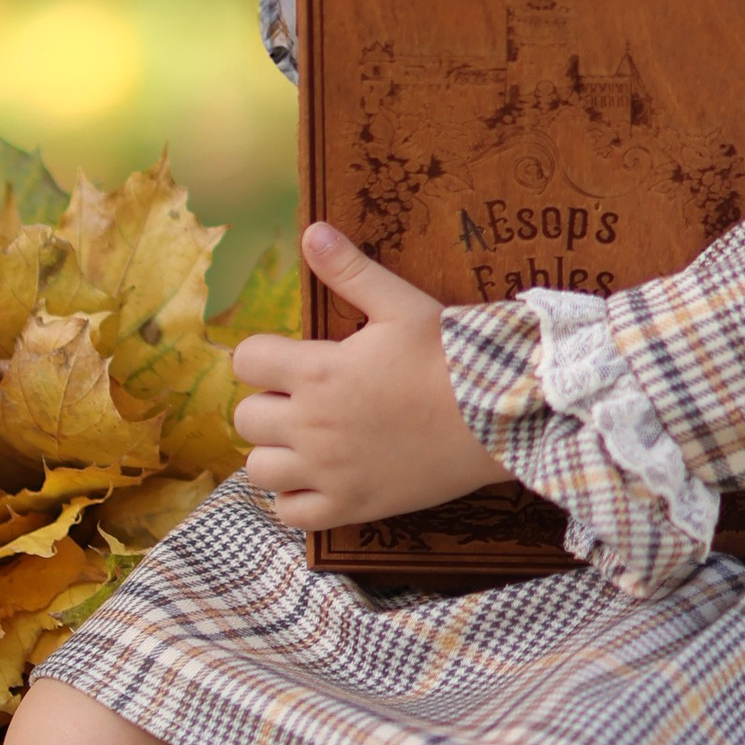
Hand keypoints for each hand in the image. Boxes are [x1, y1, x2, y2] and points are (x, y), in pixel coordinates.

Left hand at [232, 225, 500, 528]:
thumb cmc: (451, 356)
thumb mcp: (401, 304)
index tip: (289, 359)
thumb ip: (350, 270)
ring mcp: (328, 470)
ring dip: (275, 453)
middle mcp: (312, 423)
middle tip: (303, 400)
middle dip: (268, 404)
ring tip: (306, 442)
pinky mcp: (351, 506)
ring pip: (258, 470)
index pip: (246, 361)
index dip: (263, 356)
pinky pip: (291, 514)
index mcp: (317, 369)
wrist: (498, 416)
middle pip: (245, 418)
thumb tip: (312, 231)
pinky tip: (319, 479)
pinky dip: (295, 499)